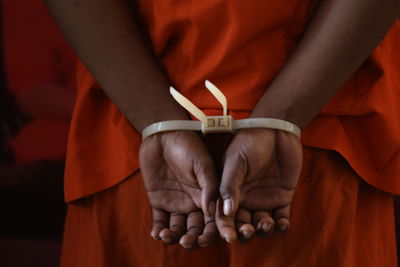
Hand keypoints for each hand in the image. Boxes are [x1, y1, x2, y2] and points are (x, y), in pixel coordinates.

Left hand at [139, 131, 217, 248]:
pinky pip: (160, 220)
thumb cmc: (187, 146)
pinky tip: (157, 234)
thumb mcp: (202, 164)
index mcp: (208, 195)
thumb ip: (209, 186)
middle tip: (187, 242)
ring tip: (168, 237)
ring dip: (174, 236)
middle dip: (193, 239)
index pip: (213, 221)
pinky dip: (158, 229)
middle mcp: (193, 203)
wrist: (162, 135)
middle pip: (196, 229)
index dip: (212, 233)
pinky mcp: (159, 201)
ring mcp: (176, 203)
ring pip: (178, 228)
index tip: (206, 239)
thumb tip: (211, 212)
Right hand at [215, 129, 301, 241]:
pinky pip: (282, 217)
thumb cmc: (251, 142)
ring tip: (266, 224)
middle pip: (243, 223)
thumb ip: (229, 185)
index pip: (225, 215)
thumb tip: (225, 212)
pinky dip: (282, 225)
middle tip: (248, 231)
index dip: (226, 228)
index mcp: (231, 191)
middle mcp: (246, 198)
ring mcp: (265, 199)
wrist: (277, 131)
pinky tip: (281, 224)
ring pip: (261, 223)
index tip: (229, 237)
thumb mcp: (235, 161)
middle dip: (244, 232)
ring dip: (263, 229)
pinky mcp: (282, 197)